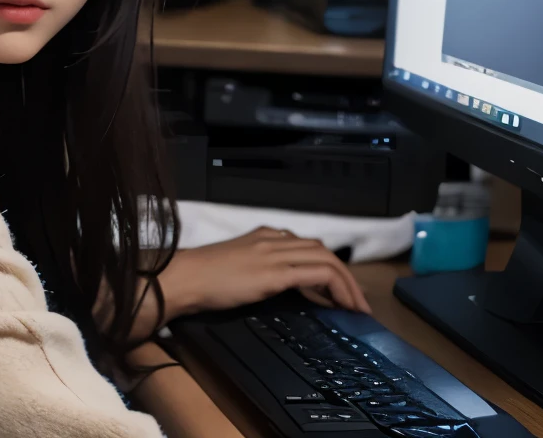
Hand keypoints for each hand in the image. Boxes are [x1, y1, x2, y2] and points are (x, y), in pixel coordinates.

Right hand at [160, 226, 371, 318]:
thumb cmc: (202, 278)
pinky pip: (316, 275)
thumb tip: (282, 286)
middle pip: (323, 250)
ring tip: (356, 306)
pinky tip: (341, 305)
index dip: (329, 266)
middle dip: (346, 275)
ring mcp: (275, 254)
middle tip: (357, 300)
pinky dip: (335, 288)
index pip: (307, 245)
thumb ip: (260, 269)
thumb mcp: (238, 266)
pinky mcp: (274, 272)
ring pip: (326, 260)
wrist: (184, 278)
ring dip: (347, 283)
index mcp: (265, 236)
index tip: (340, 288)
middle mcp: (274, 240)